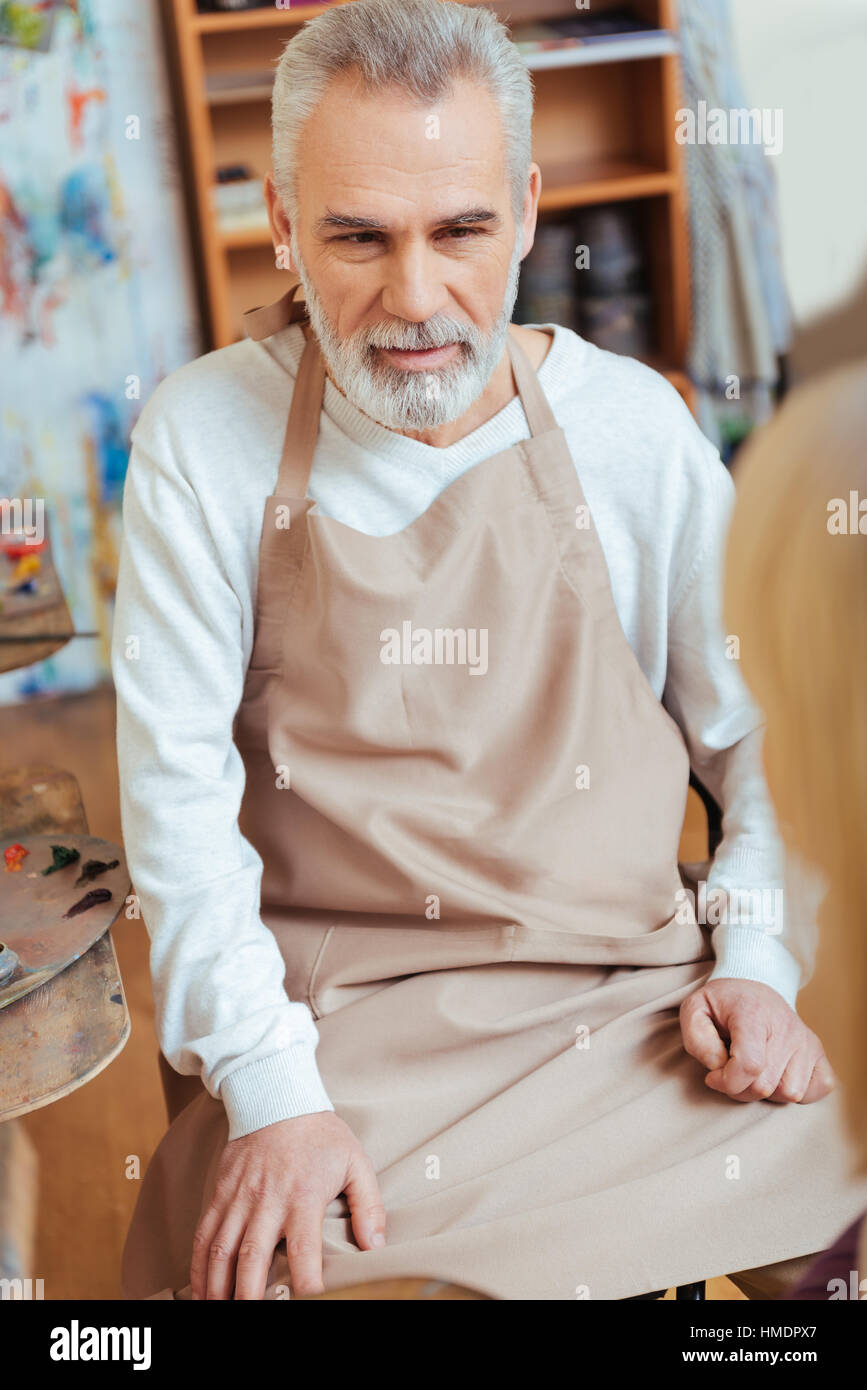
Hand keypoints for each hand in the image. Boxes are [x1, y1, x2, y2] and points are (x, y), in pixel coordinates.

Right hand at [190, 1111, 385, 1299]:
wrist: (276, 1096)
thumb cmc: (320, 1134)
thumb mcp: (356, 1162)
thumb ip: (369, 1206)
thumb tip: (376, 1247)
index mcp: (303, 1197)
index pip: (304, 1251)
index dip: (306, 1283)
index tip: (311, 1301)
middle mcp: (267, 1201)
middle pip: (253, 1258)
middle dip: (250, 1295)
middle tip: (251, 1317)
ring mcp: (239, 1198)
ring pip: (221, 1251)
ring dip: (218, 1288)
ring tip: (221, 1311)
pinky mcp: (220, 1193)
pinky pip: (204, 1235)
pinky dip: (199, 1266)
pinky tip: (201, 1291)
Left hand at [679, 978, 834, 1103]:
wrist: (754, 985)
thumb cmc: (722, 1004)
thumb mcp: (694, 1009)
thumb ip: (697, 1038)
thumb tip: (717, 1065)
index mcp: (753, 1014)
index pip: (749, 1065)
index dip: (726, 1082)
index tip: (712, 1076)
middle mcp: (786, 1028)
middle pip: (765, 1086)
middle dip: (739, 1088)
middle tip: (729, 1070)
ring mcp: (806, 1041)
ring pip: (789, 1094)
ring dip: (766, 1092)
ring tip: (753, 1071)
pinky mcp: (818, 1053)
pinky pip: (817, 1090)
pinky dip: (797, 1092)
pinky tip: (777, 1075)